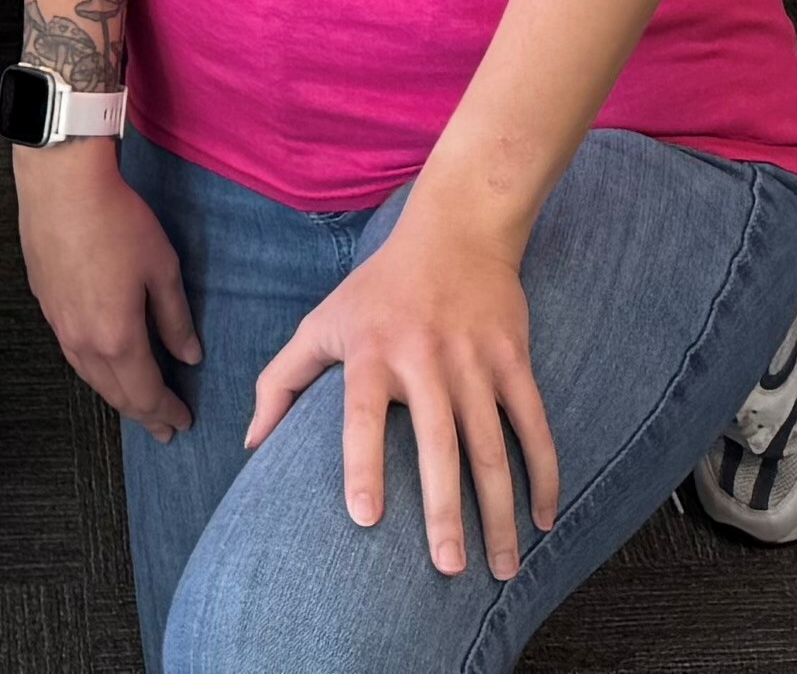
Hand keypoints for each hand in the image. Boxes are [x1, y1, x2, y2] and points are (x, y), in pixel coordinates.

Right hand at [16, 140, 201, 437]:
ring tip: (135, 405)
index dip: (166, 411)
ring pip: (91, 377)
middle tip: (163, 429)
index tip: (183, 424)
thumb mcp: (162, 268)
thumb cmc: (119, 222)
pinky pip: (74, 354)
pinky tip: (102, 365)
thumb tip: (189, 356)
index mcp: (118, 337)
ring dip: (116, 395)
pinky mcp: (46, 306)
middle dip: (142, 414)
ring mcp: (59, 326)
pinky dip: (95, 371)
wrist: (61, 185)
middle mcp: (84, 342)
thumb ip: (175, 319)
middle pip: (115, 393)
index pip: (146, 392)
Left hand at [246, 199, 553, 580]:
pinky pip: (534, 422)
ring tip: (503, 569)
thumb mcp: (322, 322)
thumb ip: (282, 381)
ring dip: (501, 509)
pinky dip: (545, 471)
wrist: (457, 227)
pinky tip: (544, 520)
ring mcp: (475, 359)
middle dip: (446, 508)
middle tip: (447, 569)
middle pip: (439, 441)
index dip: (363, 464)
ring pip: (493, 444)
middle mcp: (425, 356)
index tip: (364, 519)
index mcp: (373, 351)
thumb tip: (251, 447)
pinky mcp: (514, 358)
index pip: (363, 414)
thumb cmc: (378, 289)